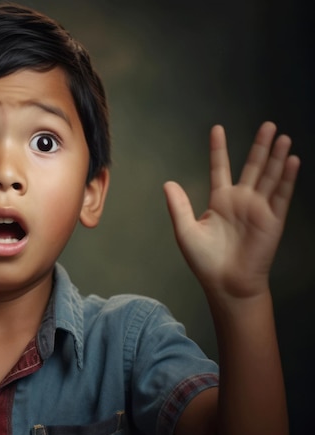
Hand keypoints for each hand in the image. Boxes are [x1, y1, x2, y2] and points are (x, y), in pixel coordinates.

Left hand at [163, 122, 299, 298]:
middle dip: (260, 146)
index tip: (217, 129)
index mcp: (219, 201)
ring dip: (277, 157)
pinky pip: (282, 195)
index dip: (219, 149)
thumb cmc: (205, 261)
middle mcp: (241, 201)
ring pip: (270, 176)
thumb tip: (167, 183)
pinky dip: (287, 178)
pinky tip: (292, 160)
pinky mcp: (273, 220)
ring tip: (282, 136)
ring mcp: (259, 209)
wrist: (227, 284)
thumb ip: (178, 206)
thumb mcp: (186, 231)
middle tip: (267, 124)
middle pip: (252, 167)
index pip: (220, 168)